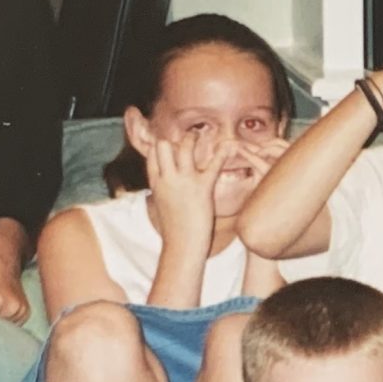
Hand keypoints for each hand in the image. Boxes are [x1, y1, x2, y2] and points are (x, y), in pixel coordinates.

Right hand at [146, 127, 227, 250]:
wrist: (182, 246)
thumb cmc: (175, 229)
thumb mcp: (162, 204)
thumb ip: (163, 189)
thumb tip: (164, 184)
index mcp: (156, 182)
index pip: (153, 153)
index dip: (162, 144)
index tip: (172, 142)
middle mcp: (167, 178)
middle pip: (162, 145)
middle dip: (174, 138)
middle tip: (186, 140)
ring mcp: (184, 182)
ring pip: (184, 147)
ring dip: (193, 138)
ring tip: (201, 135)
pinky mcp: (202, 188)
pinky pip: (213, 165)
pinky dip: (222, 153)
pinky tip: (230, 145)